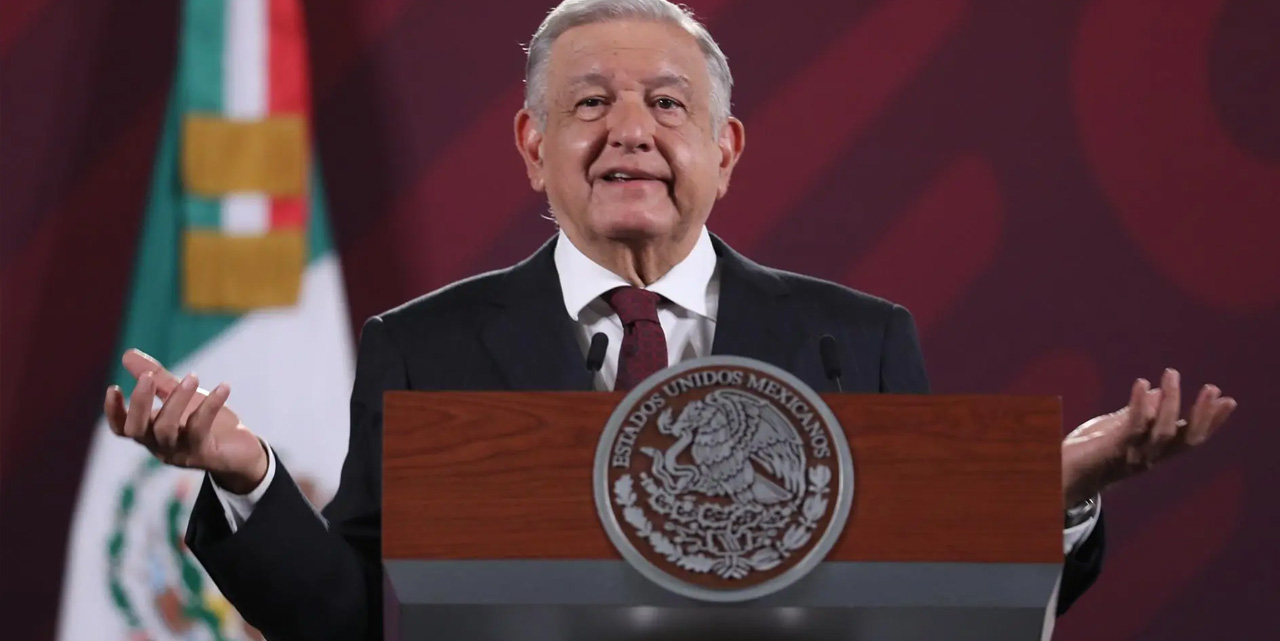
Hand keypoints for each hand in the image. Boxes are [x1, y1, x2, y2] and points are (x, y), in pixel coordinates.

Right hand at [105, 349, 267, 493]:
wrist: (242, 452)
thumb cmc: (207, 423)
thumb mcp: (181, 397)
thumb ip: (156, 379)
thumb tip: (127, 354)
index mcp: (151, 434)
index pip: (122, 428)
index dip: (113, 411)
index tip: (113, 387)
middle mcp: (161, 446)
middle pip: (137, 430)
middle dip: (139, 402)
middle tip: (148, 377)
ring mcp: (181, 452)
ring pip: (166, 429)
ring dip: (177, 400)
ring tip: (193, 377)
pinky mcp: (205, 454)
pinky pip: (201, 429)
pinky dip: (211, 405)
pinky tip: (224, 387)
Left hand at [1062, 368, 1235, 506]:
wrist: (1056, 477)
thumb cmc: (1087, 452)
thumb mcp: (1116, 430)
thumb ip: (1138, 414)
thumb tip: (1156, 392)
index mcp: (1154, 453)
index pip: (1191, 439)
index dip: (1212, 422)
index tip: (1229, 401)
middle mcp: (1149, 458)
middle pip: (1186, 440)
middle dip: (1203, 415)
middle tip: (1212, 388)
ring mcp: (1132, 456)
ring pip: (1163, 431)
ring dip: (1171, 402)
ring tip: (1172, 375)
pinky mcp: (1112, 450)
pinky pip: (1132, 427)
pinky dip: (1139, 404)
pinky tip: (1141, 384)